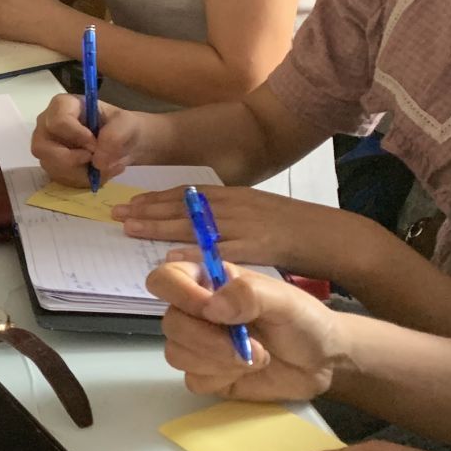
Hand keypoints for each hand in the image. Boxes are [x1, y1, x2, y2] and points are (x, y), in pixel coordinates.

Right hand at [30, 93, 152, 186]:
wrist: (124, 144)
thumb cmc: (122, 127)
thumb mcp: (126, 124)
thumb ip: (114, 136)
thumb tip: (97, 161)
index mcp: (63, 105)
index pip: (57, 122)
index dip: (76, 136)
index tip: (95, 144)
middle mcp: (47, 125)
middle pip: (42, 147)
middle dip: (72, 159)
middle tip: (95, 159)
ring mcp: (47, 147)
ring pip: (52, 166)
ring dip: (81, 172)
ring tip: (105, 167)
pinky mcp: (52, 165)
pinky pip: (60, 179)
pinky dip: (82, 180)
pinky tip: (97, 172)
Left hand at [119, 186, 386, 281]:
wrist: (335, 235)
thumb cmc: (295, 228)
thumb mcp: (257, 214)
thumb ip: (227, 219)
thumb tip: (196, 227)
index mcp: (234, 196)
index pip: (187, 194)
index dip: (155, 198)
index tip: (130, 202)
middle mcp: (235, 204)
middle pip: (183, 205)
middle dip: (147, 209)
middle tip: (115, 213)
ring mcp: (245, 224)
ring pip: (194, 223)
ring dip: (159, 225)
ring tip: (130, 227)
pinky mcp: (258, 246)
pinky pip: (220, 250)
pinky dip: (195, 252)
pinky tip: (172, 257)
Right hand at [146, 259, 340, 399]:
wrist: (322, 362)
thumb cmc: (304, 321)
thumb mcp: (285, 300)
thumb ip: (249, 294)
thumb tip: (211, 306)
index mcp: (208, 281)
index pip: (165, 279)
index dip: (179, 294)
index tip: (211, 310)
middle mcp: (196, 311)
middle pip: (170, 323)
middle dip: (208, 340)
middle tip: (247, 346)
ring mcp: (198, 344)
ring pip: (176, 354)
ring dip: (217, 360)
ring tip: (256, 357)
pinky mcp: (205, 374)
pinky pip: (192, 380)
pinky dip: (221, 378)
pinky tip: (246, 372)